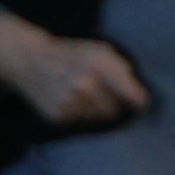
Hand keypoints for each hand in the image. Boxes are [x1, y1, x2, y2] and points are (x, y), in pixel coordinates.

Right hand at [0, 18, 150, 128]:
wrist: (32, 60)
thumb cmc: (73, 53)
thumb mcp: (101, 51)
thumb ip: (123, 70)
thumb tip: (141, 97)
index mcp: (100, 67)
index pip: (134, 97)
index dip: (140, 103)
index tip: (141, 105)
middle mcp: (85, 87)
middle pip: (115, 112)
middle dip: (115, 105)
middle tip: (107, 95)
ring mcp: (69, 104)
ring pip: (98, 119)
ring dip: (97, 110)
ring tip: (87, 95)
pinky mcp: (57, 116)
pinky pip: (81, 123)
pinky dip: (80, 114)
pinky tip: (72, 100)